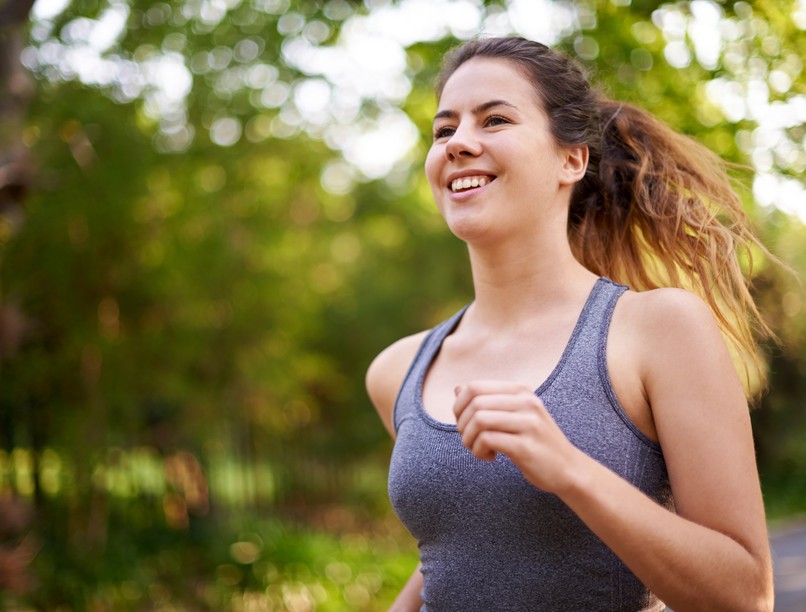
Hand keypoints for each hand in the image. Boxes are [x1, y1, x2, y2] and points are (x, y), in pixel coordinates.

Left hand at [453, 380, 582, 492]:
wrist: (568, 468)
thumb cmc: (535, 442)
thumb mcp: (513, 415)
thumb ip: (487, 401)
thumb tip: (457, 388)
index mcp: (521, 391)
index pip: (475, 386)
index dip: (459, 406)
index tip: (464, 423)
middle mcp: (526, 402)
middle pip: (474, 403)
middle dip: (462, 424)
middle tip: (470, 439)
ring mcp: (528, 423)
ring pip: (479, 420)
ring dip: (468, 438)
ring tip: (478, 448)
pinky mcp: (525, 446)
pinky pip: (487, 440)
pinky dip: (478, 450)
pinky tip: (490, 457)